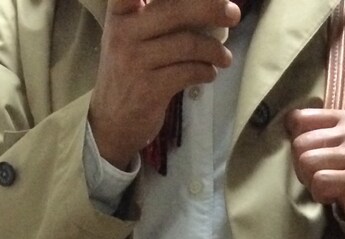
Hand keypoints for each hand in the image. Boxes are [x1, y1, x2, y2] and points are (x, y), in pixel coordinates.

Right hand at [90, 0, 240, 168]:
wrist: (111, 121)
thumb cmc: (128, 72)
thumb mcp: (131, 36)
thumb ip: (155, 17)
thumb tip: (205, 5)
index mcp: (121, 12)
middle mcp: (124, 32)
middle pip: (174, 10)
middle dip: (210, 8)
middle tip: (234, 13)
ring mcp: (135, 61)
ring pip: (186, 44)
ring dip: (213, 50)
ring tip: (224, 57)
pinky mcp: (149, 89)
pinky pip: (187, 72)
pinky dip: (205, 71)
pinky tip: (209, 73)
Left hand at [285, 107, 344, 221]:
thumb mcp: (333, 142)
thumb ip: (311, 129)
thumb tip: (287, 123)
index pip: (298, 119)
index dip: (297, 142)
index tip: (312, 155)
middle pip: (299, 145)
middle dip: (302, 166)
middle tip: (320, 175)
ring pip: (307, 163)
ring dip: (311, 181)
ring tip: (327, 185)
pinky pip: (319, 182)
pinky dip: (320, 194)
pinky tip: (333, 195)